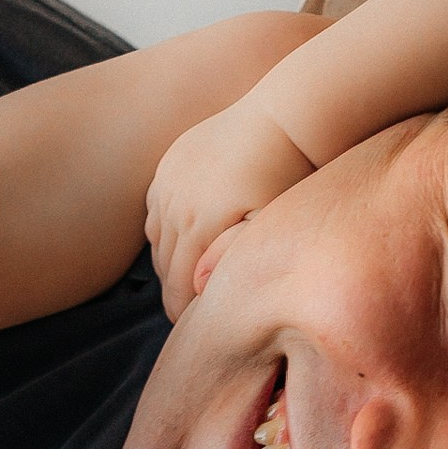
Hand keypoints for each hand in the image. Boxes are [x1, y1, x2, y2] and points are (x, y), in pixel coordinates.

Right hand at [144, 103, 315, 318]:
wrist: (288, 119)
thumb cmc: (290, 179)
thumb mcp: (271, 226)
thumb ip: (234, 259)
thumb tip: (199, 286)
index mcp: (197, 226)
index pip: (176, 290)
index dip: (185, 316)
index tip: (201, 329)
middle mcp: (173, 205)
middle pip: (163, 268)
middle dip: (177, 293)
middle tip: (197, 311)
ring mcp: (167, 182)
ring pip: (156, 240)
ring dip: (171, 261)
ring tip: (194, 276)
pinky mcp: (169, 163)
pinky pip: (157, 208)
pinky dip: (169, 229)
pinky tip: (189, 238)